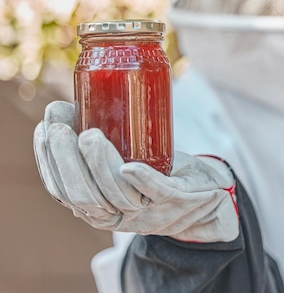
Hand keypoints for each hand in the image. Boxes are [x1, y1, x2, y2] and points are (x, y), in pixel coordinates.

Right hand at [33, 101, 238, 241]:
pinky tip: (129, 167)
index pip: (62, 190)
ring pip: (115, 193)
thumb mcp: (123, 160)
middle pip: (83, 195)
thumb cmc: (159, 171)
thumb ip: (98, 139)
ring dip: (99, 164)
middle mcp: (117, 214)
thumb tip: (63, 103)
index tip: (45, 128)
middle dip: (67, 161)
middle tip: (61, 128)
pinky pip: (155, 192)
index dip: (49, 162)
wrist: (206, 195)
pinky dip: (141, 180)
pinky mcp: (174, 199)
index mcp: (98, 205)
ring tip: (90, 135)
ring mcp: (147, 209)